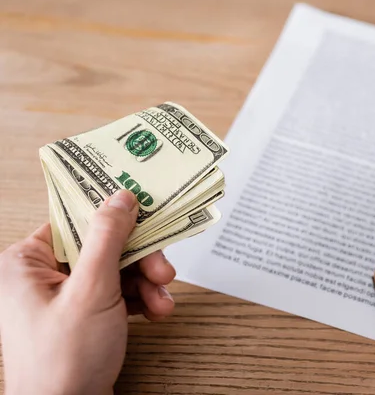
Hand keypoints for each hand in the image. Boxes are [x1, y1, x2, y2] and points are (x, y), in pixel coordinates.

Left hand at [0, 190, 176, 394]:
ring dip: (145, 284)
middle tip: (162, 269)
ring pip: (116, 271)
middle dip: (139, 260)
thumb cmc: (63, 361)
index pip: (76, 220)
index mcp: (28, 263)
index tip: (144, 209)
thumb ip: (108, 239)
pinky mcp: (84, 316)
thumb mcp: (91, 290)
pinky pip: (117, 294)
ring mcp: (65, 298)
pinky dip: (139, 300)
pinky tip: (156, 311)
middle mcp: (44, 277)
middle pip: (103, 247)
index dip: (113, 214)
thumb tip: (120, 198)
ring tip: (162, 300)